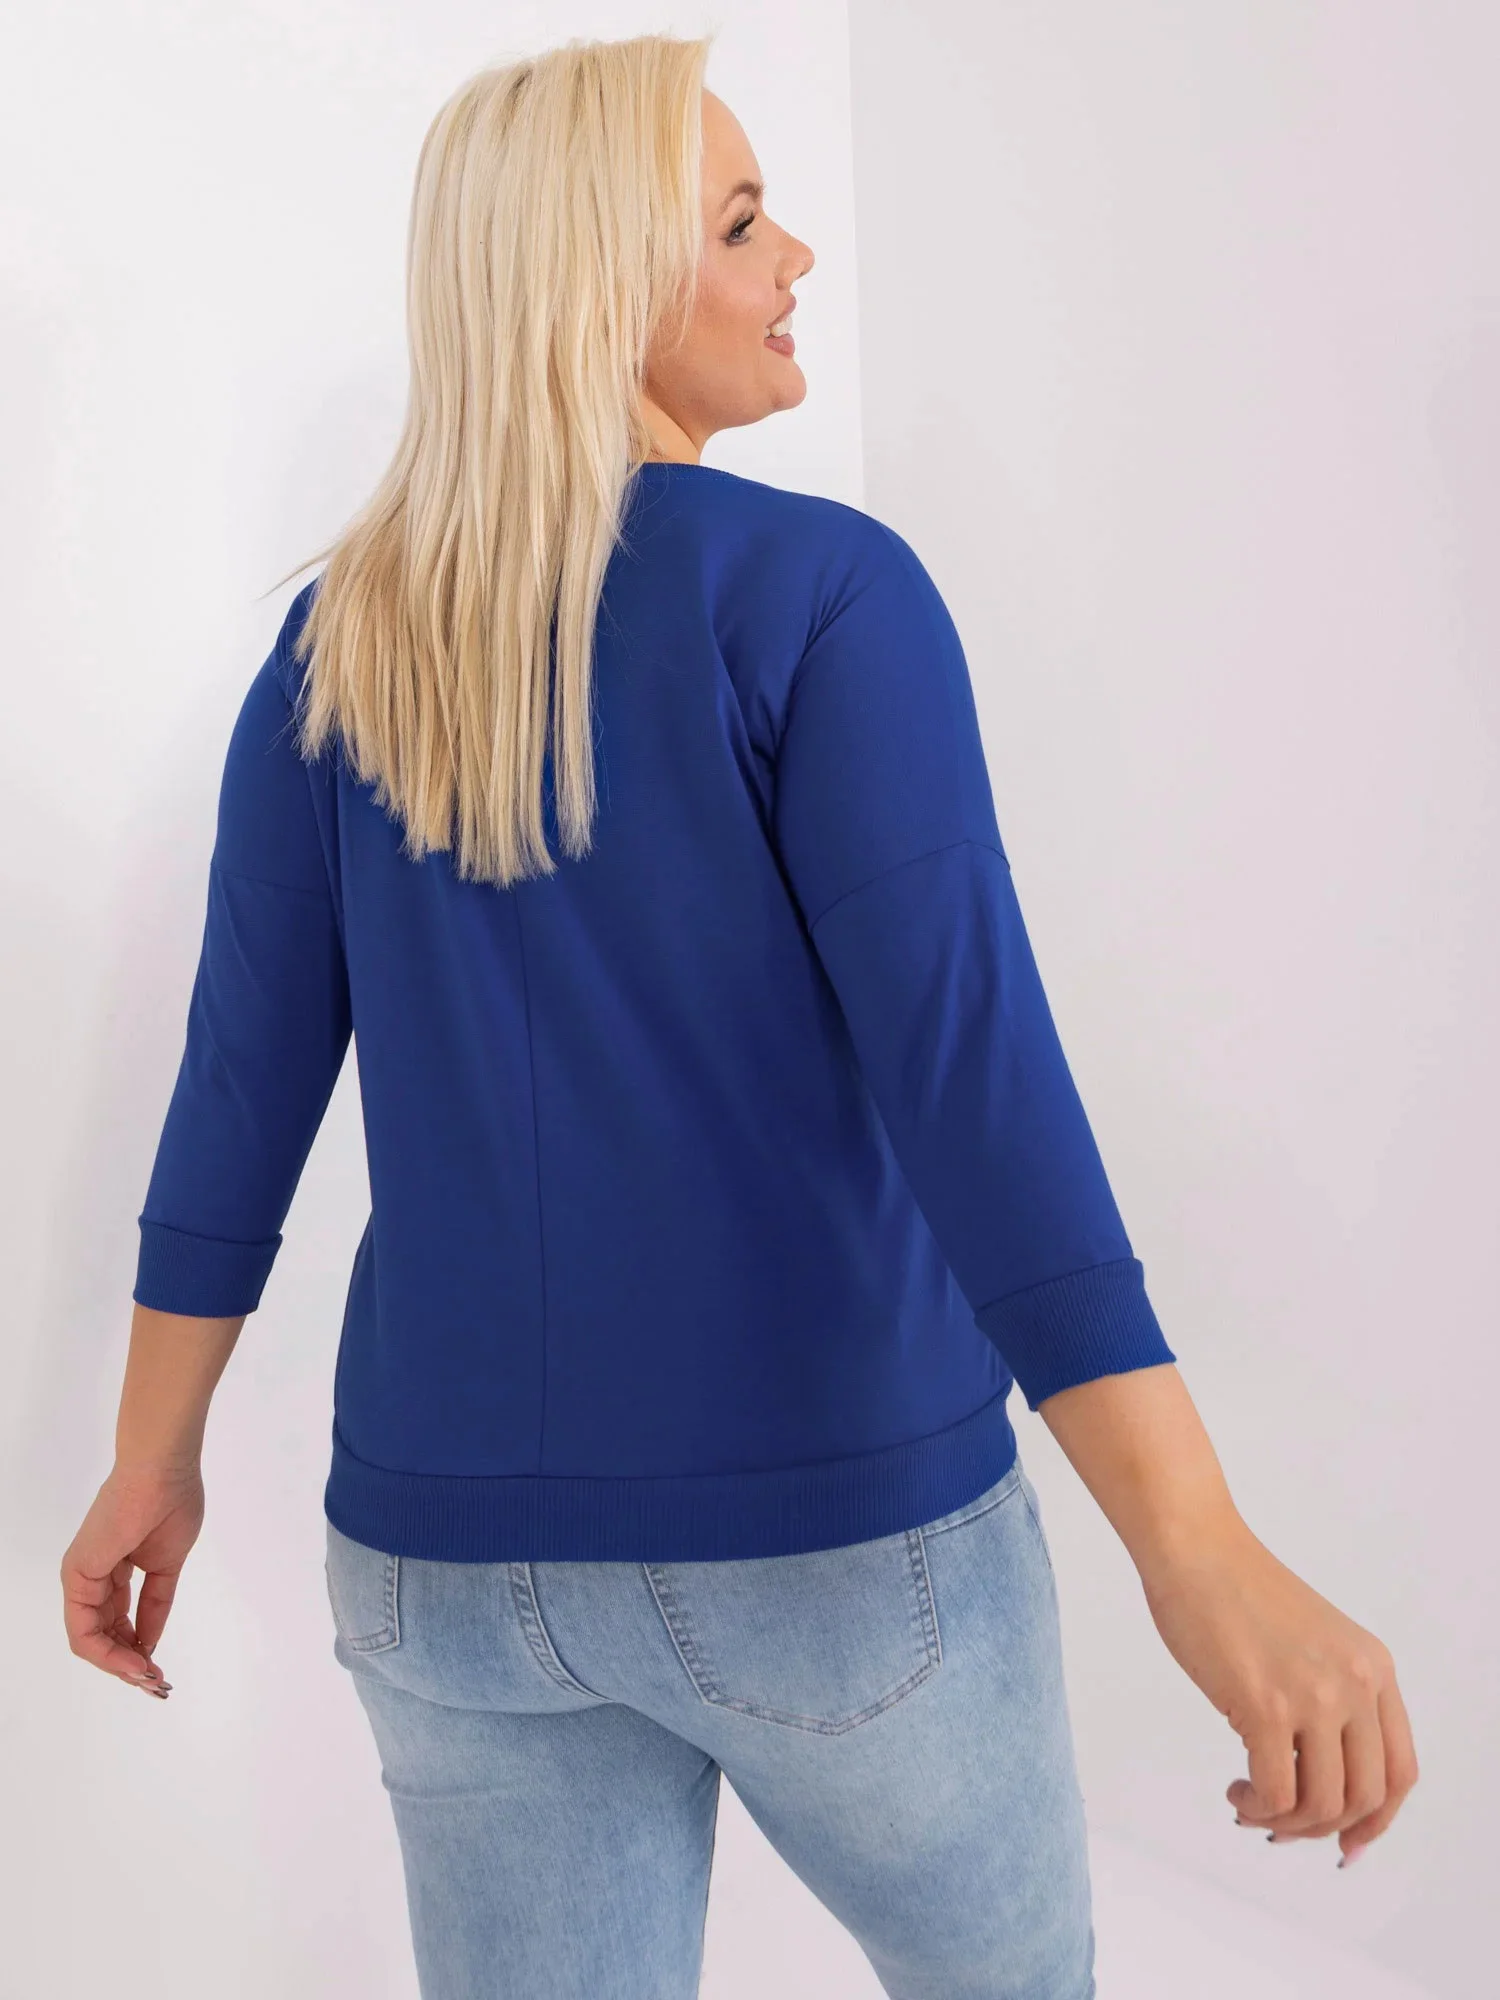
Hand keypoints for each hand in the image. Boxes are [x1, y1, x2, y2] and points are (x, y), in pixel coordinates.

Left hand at [60, 1463, 203, 1697]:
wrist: (163, 1470)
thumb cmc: (171, 1503)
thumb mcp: (167, 1566)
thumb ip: (156, 1604)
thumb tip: (150, 1643)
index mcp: (113, 1569)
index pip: (117, 1622)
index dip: (139, 1649)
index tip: (160, 1671)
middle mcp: (91, 1576)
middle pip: (102, 1636)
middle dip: (129, 1665)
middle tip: (158, 1684)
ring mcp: (81, 1576)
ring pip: (90, 1640)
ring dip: (119, 1665)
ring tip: (149, 1678)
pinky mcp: (78, 1575)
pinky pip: (84, 1630)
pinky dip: (108, 1653)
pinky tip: (136, 1661)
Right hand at [1138, 1521, 1417, 1866]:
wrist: (1195, 1547)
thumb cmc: (1236, 1590)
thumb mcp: (1315, 1644)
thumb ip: (1330, 1698)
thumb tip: (1314, 1780)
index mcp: (1374, 1668)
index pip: (1400, 1770)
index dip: (1377, 1820)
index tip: (1346, 1842)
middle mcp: (1356, 1683)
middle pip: (1366, 1797)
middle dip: (1323, 1828)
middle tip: (1280, 1825)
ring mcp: (1314, 1696)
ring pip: (1323, 1805)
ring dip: (1285, 1823)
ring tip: (1250, 1804)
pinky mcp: (1265, 1705)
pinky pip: (1276, 1793)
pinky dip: (1256, 1808)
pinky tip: (1237, 1791)